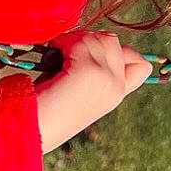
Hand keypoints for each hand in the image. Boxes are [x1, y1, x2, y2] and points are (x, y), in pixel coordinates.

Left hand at [36, 31, 152, 151]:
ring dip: (73, 39)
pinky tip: (50, 54)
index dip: (115, 50)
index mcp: (117, 94)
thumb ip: (95, 69)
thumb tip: (98, 40)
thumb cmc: (46, 109)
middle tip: (65, 51)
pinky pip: (80, 41)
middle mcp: (116, 88)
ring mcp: (106, 80)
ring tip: (56, 55)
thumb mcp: (78, 88)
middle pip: (113, 41)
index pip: (140, 64)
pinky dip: (62, 41)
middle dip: (88, 39)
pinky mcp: (88, 73)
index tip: (85, 53)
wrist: (29, 132)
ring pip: (96, 38)